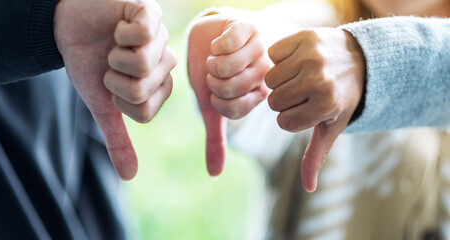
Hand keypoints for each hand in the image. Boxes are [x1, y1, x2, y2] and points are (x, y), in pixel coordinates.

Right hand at [54, 0, 175, 179]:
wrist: (68, 27)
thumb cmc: (88, 65)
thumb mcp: (102, 105)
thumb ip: (118, 139)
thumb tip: (129, 177)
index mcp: (158, 85)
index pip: (144, 110)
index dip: (118, 99)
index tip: (110, 83)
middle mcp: (165, 62)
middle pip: (145, 88)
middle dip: (115, 78)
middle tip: (110, 61)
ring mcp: (160, 36)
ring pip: (145, 63)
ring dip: (116, 55)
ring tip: (114, 42)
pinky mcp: (150, 11)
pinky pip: (145, 31)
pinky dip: (122, 31)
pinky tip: (119, 25)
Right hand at [188, 14, 268, 176]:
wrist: (210, 35)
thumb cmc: (213, 72)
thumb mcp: (212, 107)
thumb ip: (216, 138)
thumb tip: (214, 174)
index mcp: (260, 93)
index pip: (233, 110)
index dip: (216, 100)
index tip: (217, 90)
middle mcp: (265, 73)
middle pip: (229, 89)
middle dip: (212, 81)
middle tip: (216, 71)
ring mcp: (259, 48)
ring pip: (226, 68)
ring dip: (211, 62)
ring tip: (219, 56)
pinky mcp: (249, 27)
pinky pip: (227, 44)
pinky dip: (214, 45)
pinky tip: (222, 42)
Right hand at [266, 28, 364, 191]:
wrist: (358, 58)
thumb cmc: (340, 97)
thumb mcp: (331, 127)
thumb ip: (316, 156)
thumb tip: (309, 189)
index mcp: (325, 105)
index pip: (283, 121)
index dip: (292, 117)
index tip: (308, 108)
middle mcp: (318, 80)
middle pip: (274, 101)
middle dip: (285, 100)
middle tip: (303, 91)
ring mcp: (311, 57)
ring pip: (270, 79)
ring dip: (281, 79)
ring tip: (300, 76)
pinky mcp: (304, 37)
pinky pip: (272, 54)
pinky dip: (280, 58)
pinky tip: (297, 60)